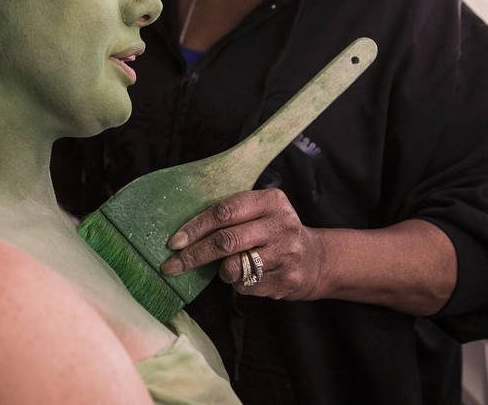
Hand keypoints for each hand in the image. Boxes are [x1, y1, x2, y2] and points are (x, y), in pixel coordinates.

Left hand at [160, 188, 325, 299]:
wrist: (316, 260)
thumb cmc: (273, 232)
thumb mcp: (261, 211)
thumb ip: (231, 214)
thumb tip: (183, 232)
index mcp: (271, 201)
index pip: (224, 211)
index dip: (195, 227)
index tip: (174, 242)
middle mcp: (281, 224)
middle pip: (225, 241)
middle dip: (193, 255)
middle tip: (171, 266)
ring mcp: (286, 253)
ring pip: (233, 267)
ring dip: (221, 271)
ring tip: (228, 267)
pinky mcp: (286, 280)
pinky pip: (246, 287)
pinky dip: (238, 284)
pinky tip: (250, 277)